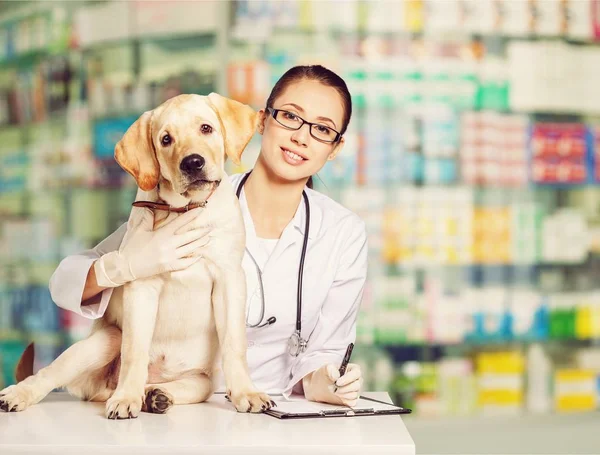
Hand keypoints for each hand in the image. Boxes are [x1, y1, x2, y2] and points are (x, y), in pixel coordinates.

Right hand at [94, 208, 210, 286]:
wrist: (126, 266)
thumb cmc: (132, 247)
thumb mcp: (139, 230)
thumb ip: (147, 218)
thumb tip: (150, 206)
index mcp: (163, 234)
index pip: (181, 222)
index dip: (192, 215)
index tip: (201, 210)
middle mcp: (169, 245)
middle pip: (190, 236)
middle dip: (202, 230)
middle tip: (212, 226)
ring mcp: (171, 257)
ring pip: (191, 249)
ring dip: (201, 243)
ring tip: (209, 238)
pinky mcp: (170, 266)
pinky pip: (186, 263)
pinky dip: (194, 259)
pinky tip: (200, 255)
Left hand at [303, 363, 362, 407]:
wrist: (318, 387)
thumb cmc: (324, 375)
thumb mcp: (325, 368)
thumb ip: (330, 369)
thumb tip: (336, 375)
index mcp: (352, 369)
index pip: (356, 373)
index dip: (348, 378)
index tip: (338, 382)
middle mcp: (356, 379)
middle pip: (357, 385)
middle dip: (344, 388)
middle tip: (334, 388)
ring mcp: (355, 390)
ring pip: (354, 394)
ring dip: (343, 394)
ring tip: (334, 391)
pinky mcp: (352, 400)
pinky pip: (352, 402)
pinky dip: (344, 401)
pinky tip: (338, 397)